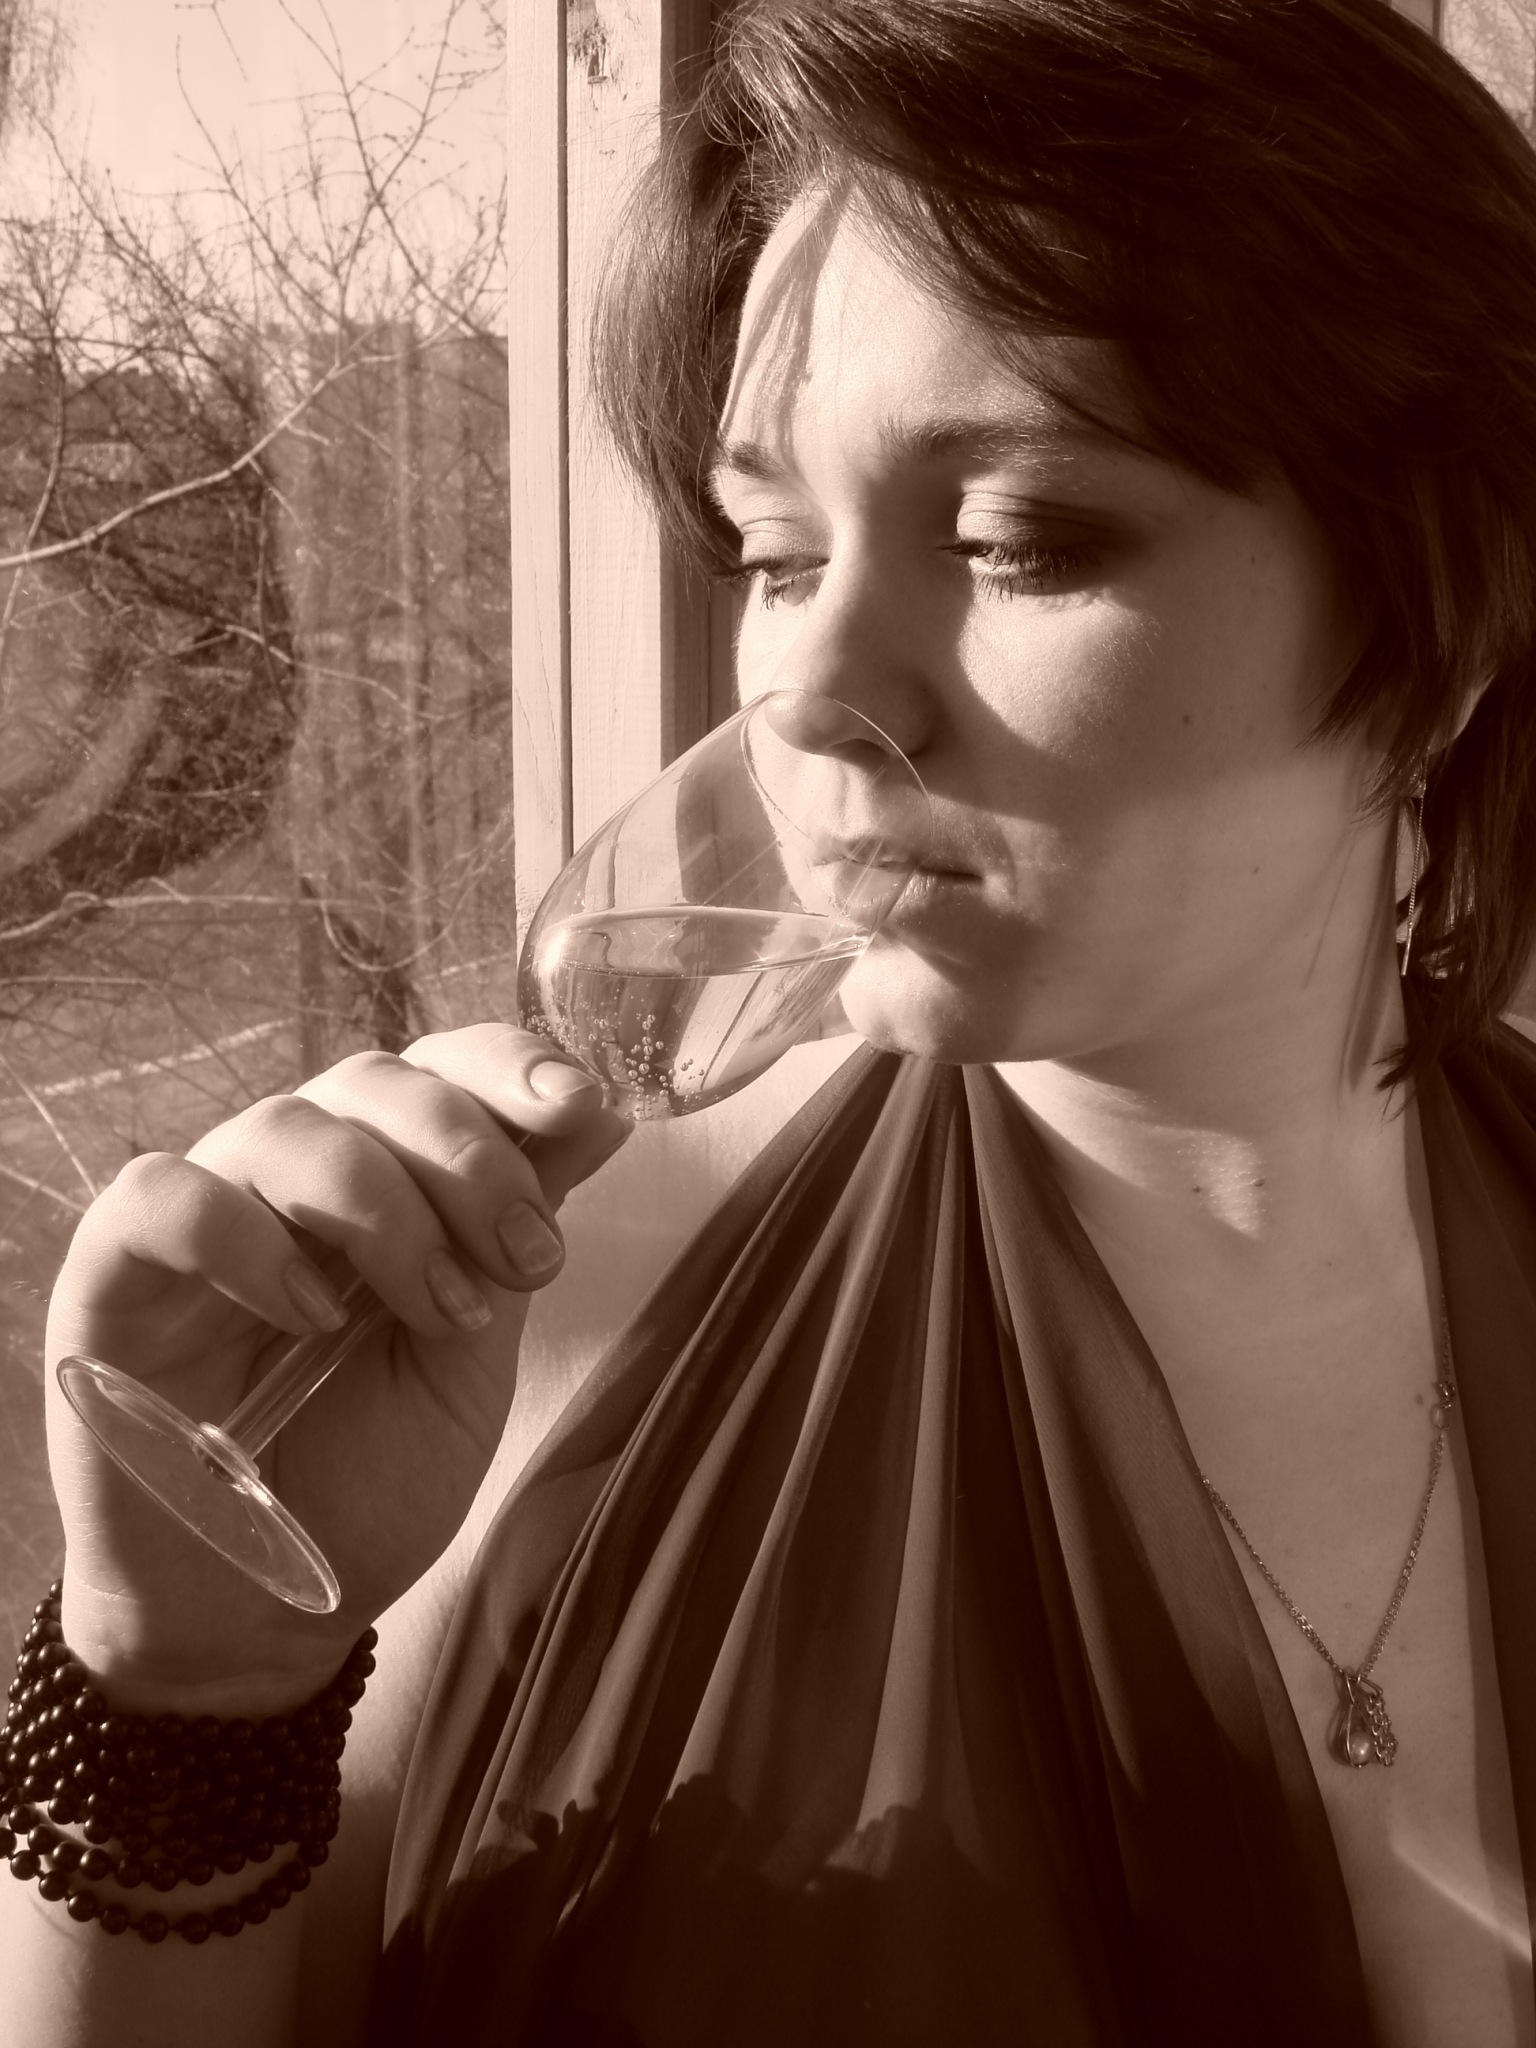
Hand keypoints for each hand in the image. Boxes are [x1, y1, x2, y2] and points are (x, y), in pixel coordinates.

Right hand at [43, 1024, 627, 1710]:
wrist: (260, 1605)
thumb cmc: (368, 1476)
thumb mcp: (474, 1358)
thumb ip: (516, 1237)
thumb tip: (603, 1113)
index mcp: (389, 1175)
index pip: (440, 1068)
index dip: (507, 1066)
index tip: (581, 1106)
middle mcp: (294, 1171)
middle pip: (373, 1082)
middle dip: (471, 1158)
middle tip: (526, 1260)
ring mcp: (204, 1208)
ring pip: (287, 1127)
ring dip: (385, 1210)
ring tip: (437, 1312)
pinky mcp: (114, 1267)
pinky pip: (167, 1195)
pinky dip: (247, 1239)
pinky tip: (308, 1314)